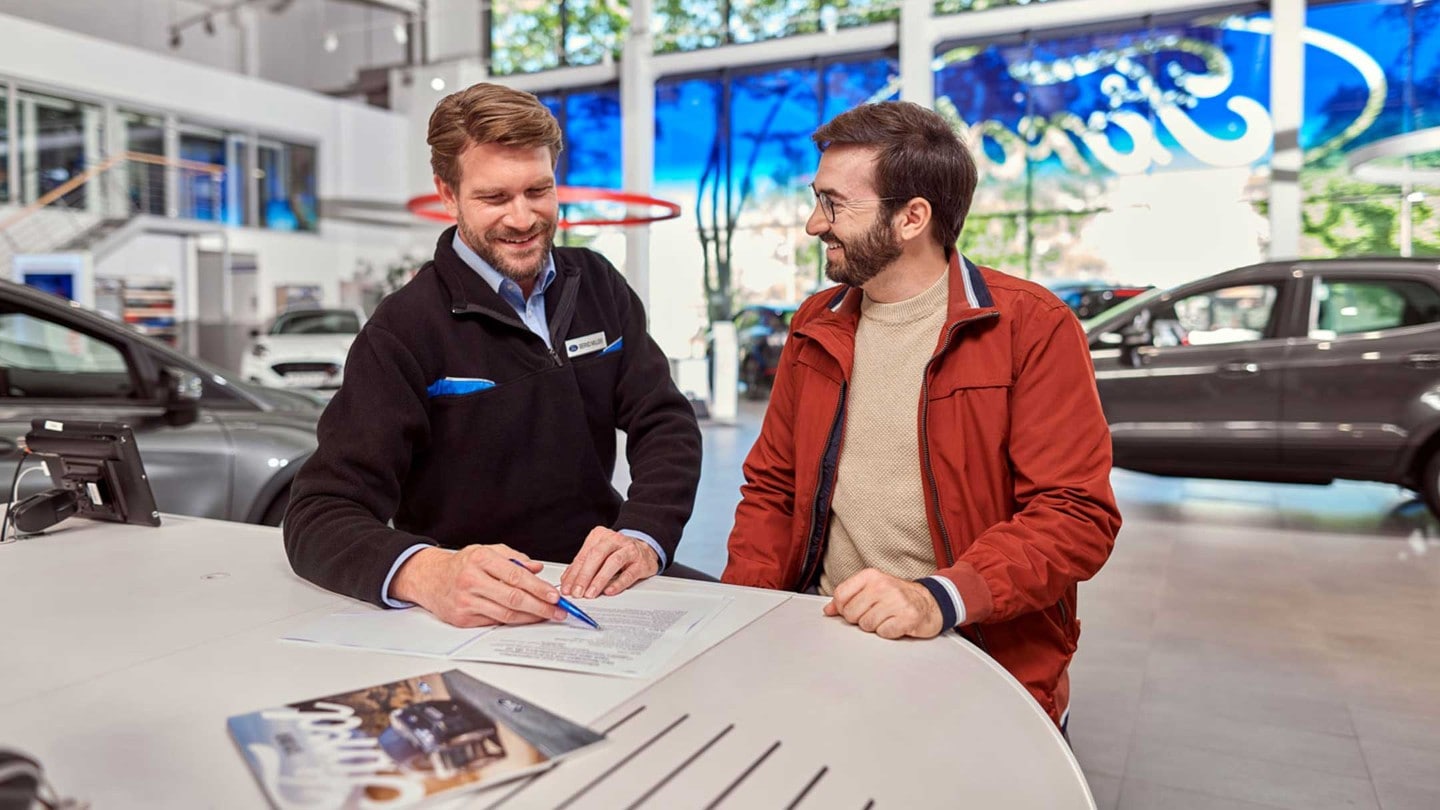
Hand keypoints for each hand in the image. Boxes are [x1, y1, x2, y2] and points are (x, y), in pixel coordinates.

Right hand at [391, 545, 567, 627]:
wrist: (429, 578)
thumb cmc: (461, 564)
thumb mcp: (486, 551)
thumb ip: (514, 559)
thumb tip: (537, 569)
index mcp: (479, 560)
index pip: (516, 576)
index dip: (538, 588)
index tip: (554, 595)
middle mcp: (471, 580)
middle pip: (513, 598)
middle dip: (540, 606)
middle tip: (557, 611)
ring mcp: (465, 602)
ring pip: (505, 614)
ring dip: (530, 617)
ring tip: (546, 616)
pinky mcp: (462, 619)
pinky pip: (494, 622)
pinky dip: (513, 621)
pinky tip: (525, 619)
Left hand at [560, 527, 659, 598]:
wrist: (645, 550)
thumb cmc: (618, 552)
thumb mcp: (599, 554)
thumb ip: (583, 565)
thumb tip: (567, 581)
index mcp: (600, 536)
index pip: (583, 555)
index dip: (573, 573)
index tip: (567, 588)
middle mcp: (614, 540)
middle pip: (596, 556)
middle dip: (584, 576)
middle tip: (577, 592)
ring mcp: (629, 550)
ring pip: (612, 563)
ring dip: (599, 580)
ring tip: (590, 593)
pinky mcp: (641, 562)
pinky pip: (629, 574)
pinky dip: (618, 584)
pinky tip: (609, 591)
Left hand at [823, 568, 943, 639]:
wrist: (929, 602)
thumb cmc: (898, 596)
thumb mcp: (871, 589)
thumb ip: (848, 598)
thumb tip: (828, 610)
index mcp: (871, 576)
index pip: (840, 595)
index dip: (843, 608)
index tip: (853, 608)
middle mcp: (883, 585)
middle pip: (852, 613)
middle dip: (860, 619)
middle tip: (874, 614)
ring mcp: (896, 601)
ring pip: (866, 625)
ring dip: (875, 626)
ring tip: (886, 618)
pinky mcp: (908, 618)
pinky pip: (883, 633)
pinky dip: (888, 633)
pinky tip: (895, 624)